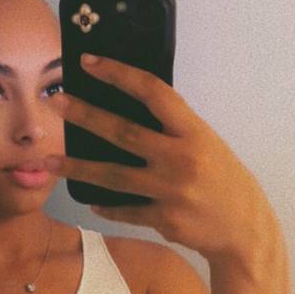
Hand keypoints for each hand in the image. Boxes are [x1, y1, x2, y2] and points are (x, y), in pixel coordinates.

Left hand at [46, 54, 279, 261]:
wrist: (245, 231)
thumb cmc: (226, 182)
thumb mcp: (208, 146)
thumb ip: (175, 131)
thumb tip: (134, 111)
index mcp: (195, 132)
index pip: (154, 93)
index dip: (120, 74)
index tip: (90, 63)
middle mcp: (181, 159)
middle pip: (123, 132)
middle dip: (86, 116)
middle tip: (56, 103)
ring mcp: (171, 191)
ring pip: (113, 175)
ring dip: (78, 167)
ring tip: (49, 161)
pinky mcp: (164, 219)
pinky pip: (126, 210)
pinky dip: (107, 206)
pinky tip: (91, 201)